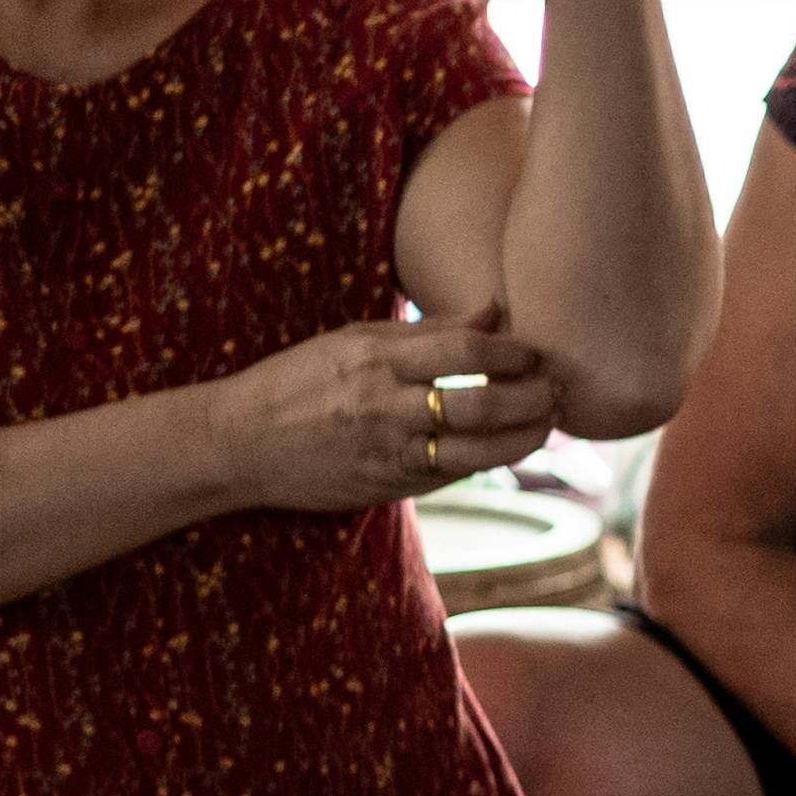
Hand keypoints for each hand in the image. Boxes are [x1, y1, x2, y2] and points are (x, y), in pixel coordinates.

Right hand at [228, 320, 554, 511]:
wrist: (238, 443)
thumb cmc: (299, 380)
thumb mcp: (354, 339)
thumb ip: (427, 328)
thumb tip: (495, 311)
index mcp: (376, 358)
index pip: (465, 351)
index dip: (513, 353)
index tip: (536, 352)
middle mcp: (385, 405)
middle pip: (481, 404)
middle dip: (532, 399)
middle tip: (557, 390)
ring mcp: (388, 450)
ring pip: (477, 450)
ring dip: (524, 438)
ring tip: (547, 423)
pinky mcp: (388, 485)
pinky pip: (452, 473)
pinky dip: (487, 460)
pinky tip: (506, 447)